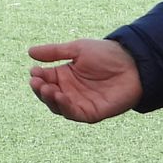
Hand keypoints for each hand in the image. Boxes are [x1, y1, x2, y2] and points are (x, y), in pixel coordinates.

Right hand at [28, 39, 143, 122]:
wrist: (132, 63)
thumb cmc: (106, 54)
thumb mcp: (77, 49)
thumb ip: (54, 52)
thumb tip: (29, 52)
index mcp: (65, 76)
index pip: (45, 79)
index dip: (37, 77)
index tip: (33, 72)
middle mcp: (70, 91)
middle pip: (48, 95)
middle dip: (40, 90)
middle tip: (37, 82)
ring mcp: (80, 103)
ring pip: (58, 107)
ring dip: (50, 99)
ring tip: (47, 89)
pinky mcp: (91, 113)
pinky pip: (74, 113)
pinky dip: (65, 107)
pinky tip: (60, 96)